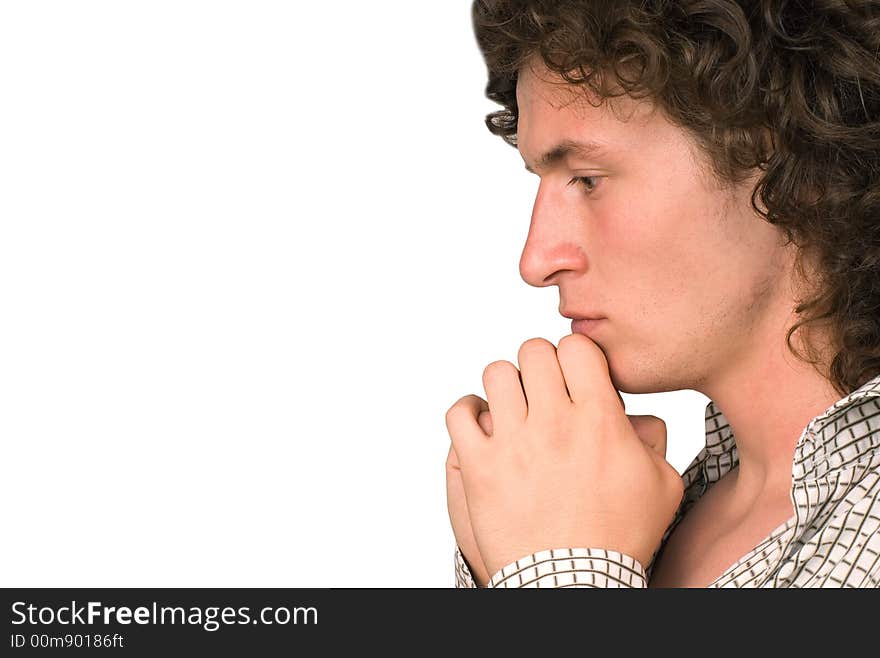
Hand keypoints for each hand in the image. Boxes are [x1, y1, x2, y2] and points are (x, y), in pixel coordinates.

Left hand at [444, 334, 684, 578]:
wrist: (573, 583)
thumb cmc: (619, 539)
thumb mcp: (661, 486)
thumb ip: (654, 440)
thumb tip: (637, 417)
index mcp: (598, 419)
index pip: (575, 347)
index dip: (574, 355)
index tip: (573, 374)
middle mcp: (553, 423)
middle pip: (533, 351)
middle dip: (539, 363)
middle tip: (542, 388)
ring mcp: (512, 442)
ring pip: (496, 373)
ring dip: (504, 384)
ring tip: (511, 405)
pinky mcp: (479, 466)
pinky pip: (459, 413)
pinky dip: (467, 412)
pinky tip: (481, 424)